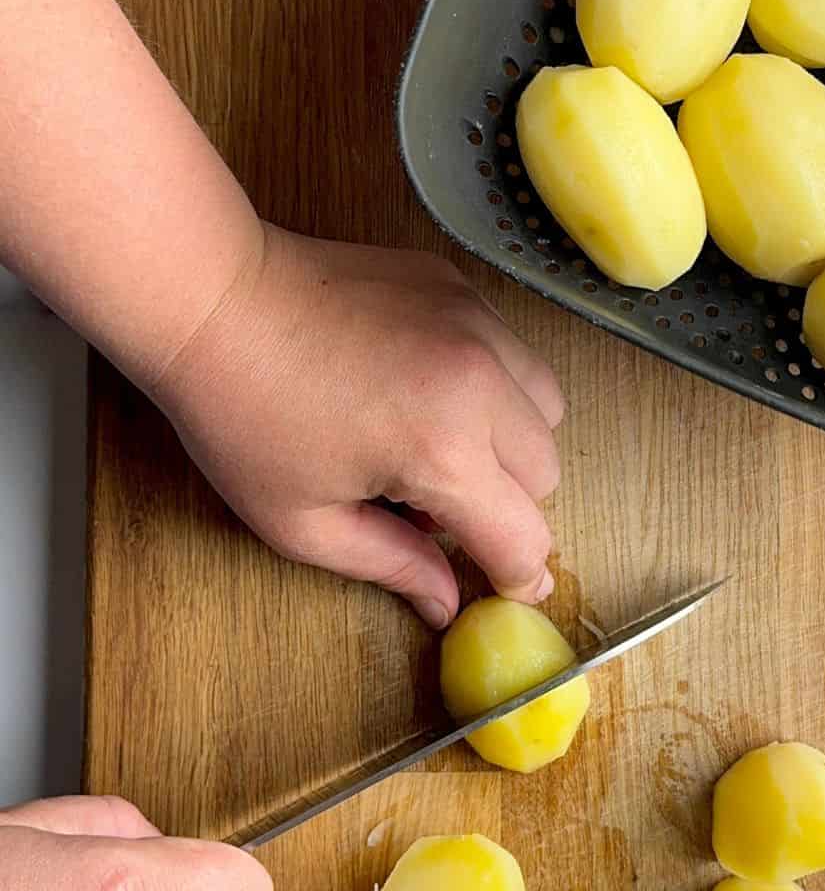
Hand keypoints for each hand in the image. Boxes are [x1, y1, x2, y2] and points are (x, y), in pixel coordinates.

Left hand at [153, 226, 564, 628]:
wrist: (212, 300)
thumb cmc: (240, 413)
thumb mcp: (304, 523)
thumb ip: (391, 566)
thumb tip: (446, 601)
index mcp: (441, 451)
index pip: (522, 537)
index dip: (514, 575)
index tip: (504, 586)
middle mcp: (478, 383)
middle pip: (546, 474)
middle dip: (506, 505)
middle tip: (439, 509)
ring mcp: (476, 325)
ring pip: (546, 408)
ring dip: (512, 442)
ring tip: (440, 445)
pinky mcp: (460, 289)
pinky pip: (512, 352)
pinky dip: (492, 384)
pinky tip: (425, 389)